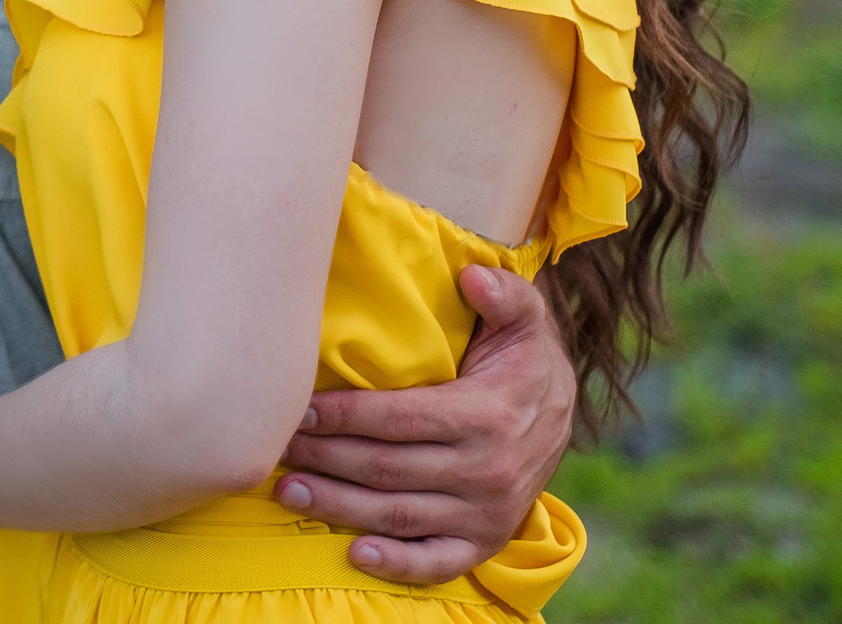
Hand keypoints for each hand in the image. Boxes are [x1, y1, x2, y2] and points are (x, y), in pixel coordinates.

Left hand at [274, 265, 575, 583]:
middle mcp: (487, 471)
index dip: (346, 415)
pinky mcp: (485, 540)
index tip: (300, 410)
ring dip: (338, 506)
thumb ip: (502, 294)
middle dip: (325, 458)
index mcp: (488, 416)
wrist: (564, 413)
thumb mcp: (524, 317)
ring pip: (398, 515)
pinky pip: (438, 562)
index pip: (401, 420)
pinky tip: (354, 553)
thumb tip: (471, 276)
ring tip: (287, 490)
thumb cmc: (524, 357)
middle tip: (277, 447)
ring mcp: (486, 512)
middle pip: (387, 468)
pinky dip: (397, 565)